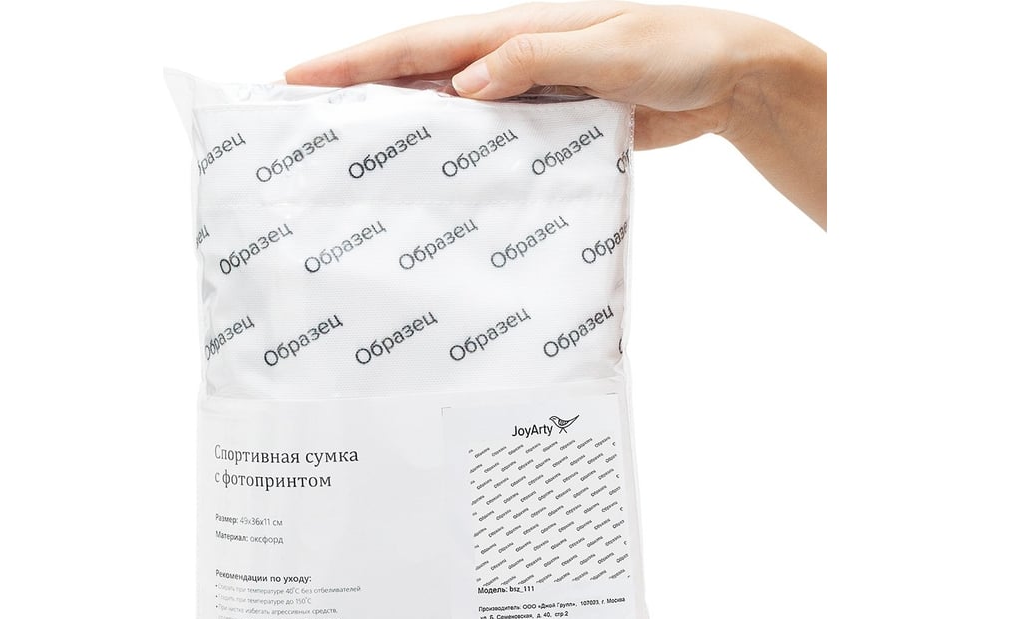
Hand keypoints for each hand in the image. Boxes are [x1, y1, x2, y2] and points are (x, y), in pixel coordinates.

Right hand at [285, 2, 826, 226]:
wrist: (725, 78)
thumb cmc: (676, 48)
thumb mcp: (610, 48)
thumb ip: (538, 61)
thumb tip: (466, 84)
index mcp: (515, 29)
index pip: (422, 45)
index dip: (358, 61)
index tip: (301, 78)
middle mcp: (510, 58)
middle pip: (419, 74)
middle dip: (359, 93)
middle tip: (304, 122)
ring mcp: (526, 91)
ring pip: (448, 108)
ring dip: (402, 127)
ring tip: (351, 159)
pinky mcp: (548, 122)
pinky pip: (490, 139)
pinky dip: (458, 154)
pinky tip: (436, 180)